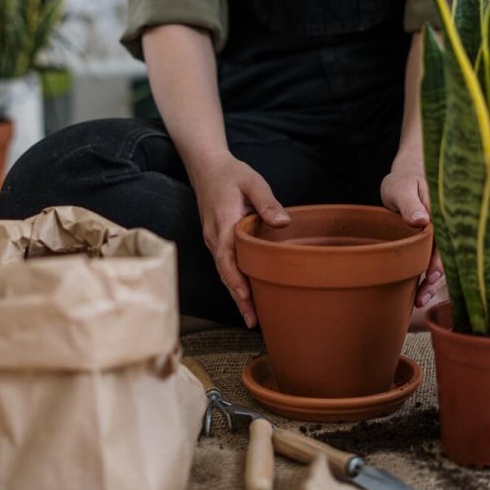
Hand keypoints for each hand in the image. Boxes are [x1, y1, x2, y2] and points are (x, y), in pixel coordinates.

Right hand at [193, 154, 290, 327]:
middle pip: (225, 274)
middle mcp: (214, 237)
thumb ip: (267, 202)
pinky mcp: (217, 241)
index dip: (236, 281)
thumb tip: (283, 223)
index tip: (247, 298)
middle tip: (254, 321)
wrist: (206, 167)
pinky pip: (225, 266)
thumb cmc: (231, 174)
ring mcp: (213, 241)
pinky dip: (234, 282)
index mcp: (223, 224)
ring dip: (236, 294)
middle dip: (238, 299)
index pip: (227, 258)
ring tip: (252, 317)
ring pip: (224, 273)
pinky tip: (246, 295)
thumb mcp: (252, 182)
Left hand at [380, 164, 443, 306]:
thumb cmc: (403, 181)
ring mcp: (440, 237)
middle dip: (436, 278)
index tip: (432, 277)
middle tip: (423, 296)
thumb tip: (422, 220)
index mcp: (443, 214)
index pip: (446, 241)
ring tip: (419, 300)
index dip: (440, 261)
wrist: (405, 179)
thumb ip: (410, 203)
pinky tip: (419, 292)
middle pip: (446, 256)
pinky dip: (427, 276)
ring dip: (432, 282)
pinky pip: (432, 261)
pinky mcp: (431, 244)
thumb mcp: (402, 188)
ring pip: (440, 262)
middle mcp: (446, 228)